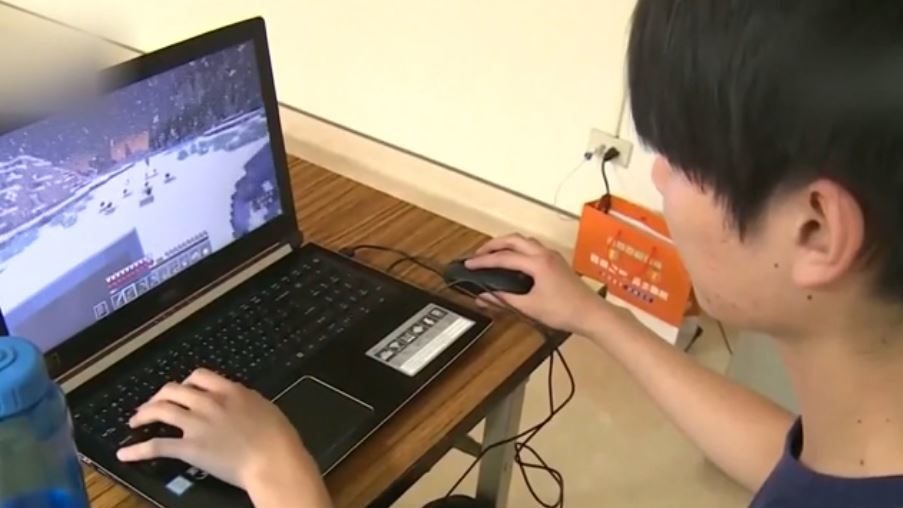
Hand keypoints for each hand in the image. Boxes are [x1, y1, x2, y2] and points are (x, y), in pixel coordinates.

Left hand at [117, 369, 330, 506]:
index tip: (183, 390)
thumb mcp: (264, 407)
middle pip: (174, 389)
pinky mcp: (189, 448)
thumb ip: (244, 401)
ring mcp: (197, 424)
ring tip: (135, 420)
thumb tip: (236, 401)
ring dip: (144, 414)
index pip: (199, 376)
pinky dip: (137, 450)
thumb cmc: (278, 437)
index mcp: (230, 391)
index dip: (186, 382)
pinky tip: (125, 454)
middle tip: (154, 405)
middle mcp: (209, 402)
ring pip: (161, 410)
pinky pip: (157, 446)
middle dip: (159, 396)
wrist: (273, 459)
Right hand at [465, 234, 603, 333]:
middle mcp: (545, 254)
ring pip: (525, 241)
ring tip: (493, 255)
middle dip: (493, 244)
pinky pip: (533, 248)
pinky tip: (513, 261)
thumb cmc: (564, 311)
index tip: (468, 265)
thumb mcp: (530, 307)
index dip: (483, 261)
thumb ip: (504, 299)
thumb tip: (484, 296)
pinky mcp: (556, 262)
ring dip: (507, 245)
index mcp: (538, 263)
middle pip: (514, 240)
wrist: (591, 314)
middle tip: (478, 254)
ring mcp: (552, 256)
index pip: (504, 258)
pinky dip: (518, 250)